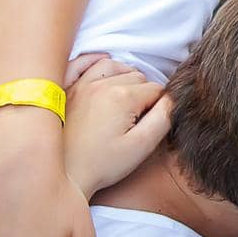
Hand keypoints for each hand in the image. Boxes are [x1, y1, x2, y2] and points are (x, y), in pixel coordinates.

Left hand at [62, 57, 171, 197]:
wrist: (64, 174)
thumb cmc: (102, 164)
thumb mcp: (142, 146)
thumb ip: (163, 118)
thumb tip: (172, 99)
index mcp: (122, 97)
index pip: (156, 89)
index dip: (160, 106)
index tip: (151, 123)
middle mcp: (101, 84)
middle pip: (137, 77)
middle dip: (143, 93)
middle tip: (137, 118)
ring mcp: (80, 84)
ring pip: (113, 66)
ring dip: (124, 76)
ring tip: (126, 96)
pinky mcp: (66, 90)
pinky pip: (81, 63)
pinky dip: (94, 62)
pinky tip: (103, 68)